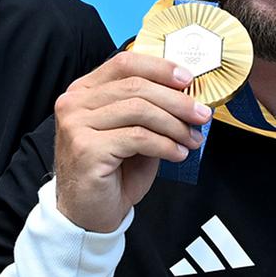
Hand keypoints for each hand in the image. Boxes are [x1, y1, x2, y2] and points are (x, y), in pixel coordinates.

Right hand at [53, 53, 208, 233]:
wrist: (88, 213)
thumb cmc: (111, 173)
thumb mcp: (131, 132)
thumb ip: (148, 110)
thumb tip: (186, 96)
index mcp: (84, 91)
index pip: (124, 63)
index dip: (159, 68)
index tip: (187, 79)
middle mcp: (74, 103)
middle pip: (135, 86)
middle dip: (176, 100)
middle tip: (201, 115)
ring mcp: (76, 125)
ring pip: (139, 110)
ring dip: (174, 125)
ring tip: (191, 140)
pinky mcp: (86, 148)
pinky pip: (138, 138)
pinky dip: (165, 145)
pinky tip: (176, 154)